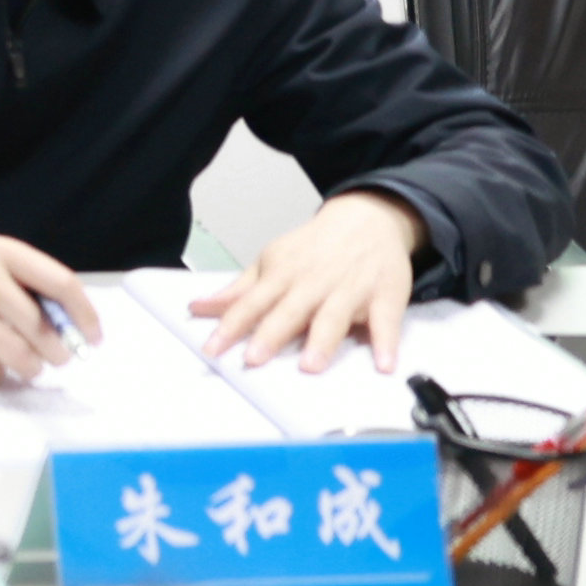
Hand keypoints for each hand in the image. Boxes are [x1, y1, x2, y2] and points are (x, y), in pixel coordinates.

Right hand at [0, 231, 90, 387]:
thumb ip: (23, 283)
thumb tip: (67, 325)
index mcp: (1, 251)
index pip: (62, 284)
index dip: (85, 316)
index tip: (93, 337)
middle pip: (41, 327)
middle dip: (56, 352)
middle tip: (56, 359)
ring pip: (16, 354)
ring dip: (29, 367)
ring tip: (26, 366)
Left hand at [189, 191, 421, 375]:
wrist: (368, 219)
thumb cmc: (314, 248)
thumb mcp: (272, 261)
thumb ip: (239, 291)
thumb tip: (198, 308)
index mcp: (282, 274)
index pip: (250, 303)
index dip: (230, 326)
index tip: (213, 349)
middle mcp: (313, 283)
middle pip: (289, 311)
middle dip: (271, 334)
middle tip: (255, 358)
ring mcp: (350, 289)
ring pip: (333, 317)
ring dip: (322, 341)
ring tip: (310, 366)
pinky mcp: (385, 297)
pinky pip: (385, 322)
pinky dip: (386, 342)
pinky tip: (384, 364)